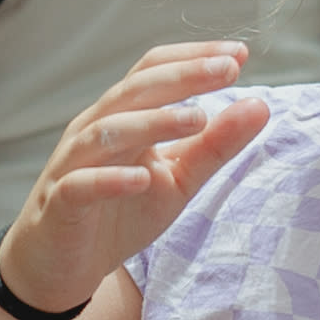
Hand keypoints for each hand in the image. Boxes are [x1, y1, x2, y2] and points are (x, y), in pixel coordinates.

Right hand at [0, 40, 266, 313]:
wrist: (61, 264)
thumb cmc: (120, 213)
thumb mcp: (178, 179)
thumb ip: (214, 145)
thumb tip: (260, 105)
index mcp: (122, 117)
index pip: (153, 71)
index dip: (193, 58)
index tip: (239, 55)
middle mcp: (94, 130)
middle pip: (134, 91)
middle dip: (183, 78)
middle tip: (227, 71)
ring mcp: (73, 166)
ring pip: (107, 132)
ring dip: (153, 122)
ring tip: (197, 118)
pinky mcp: (60, 205)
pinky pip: (80, 185)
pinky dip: (110, 180)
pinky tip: (142, 179)